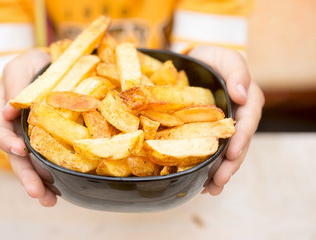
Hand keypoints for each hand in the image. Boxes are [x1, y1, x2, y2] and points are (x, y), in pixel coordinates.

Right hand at [0, 50, 56, 205]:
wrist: (55, 67)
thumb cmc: (35, 66)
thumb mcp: (21, 67)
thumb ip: (14, 83)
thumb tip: (8, 111)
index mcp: (2, 113)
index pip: (0, 131)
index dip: (7, 142)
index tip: (19, 149)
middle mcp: (16, 130)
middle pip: (17, 157)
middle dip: (26, 176)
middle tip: (37, 192)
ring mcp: (32, 138)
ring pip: (33, 164)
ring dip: (41, 183)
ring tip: (50, 201)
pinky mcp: (50, 141)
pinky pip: (50, 159)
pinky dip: (54, 174)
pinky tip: (63, 188)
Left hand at [188, 46, 264, 194]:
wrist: (194, 64)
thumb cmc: (212, 59)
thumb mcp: (225, 57)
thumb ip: (237, 71)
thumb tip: (242, 95)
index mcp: (248, 100)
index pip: (248, 122)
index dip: (241, 139)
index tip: (231, 154)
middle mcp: (240, 117)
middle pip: (240, 144)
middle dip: (231, 165)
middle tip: (220, 181)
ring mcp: (226, 128)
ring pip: (228, 153)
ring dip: (221, 172)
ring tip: (211, 189)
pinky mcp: (212, 134)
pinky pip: (214, 153)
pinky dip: (209, 168)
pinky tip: (203, 183)